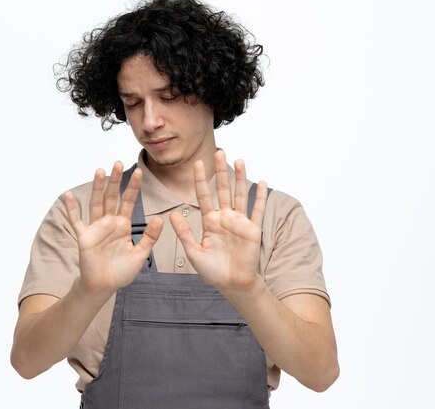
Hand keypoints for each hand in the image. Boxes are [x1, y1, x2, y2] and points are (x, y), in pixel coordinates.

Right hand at [63, 162, 162, 295]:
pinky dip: (71, 209)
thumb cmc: (121, 271)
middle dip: (115, 180)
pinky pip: (76, 221)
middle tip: (118, 163)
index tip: (140, 172)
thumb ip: (150, 237)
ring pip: (96, 203)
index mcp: (123, 225)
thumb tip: (159, 218)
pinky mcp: (84, 237)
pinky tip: (68, 196)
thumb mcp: (141, 254)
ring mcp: (96, 228)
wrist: (105, 285)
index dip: (133, 187)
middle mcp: (109, 223)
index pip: (129, 201)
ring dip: (97, 188)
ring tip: (100, 171)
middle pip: (112, 197)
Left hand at [169, 151, 267, 294]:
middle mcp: (224, 218)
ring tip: (239, 161)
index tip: (196, 163)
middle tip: (218, 152)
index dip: (200, 180)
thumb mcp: (193, 251)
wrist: (231, 283)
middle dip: (220, 171)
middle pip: (222, 189)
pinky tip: (262, 183)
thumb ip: (184, 232)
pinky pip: (256, 211)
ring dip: (240, 178)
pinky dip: (259, 197)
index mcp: (209, 221)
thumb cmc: (212, 270)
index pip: (203, 195)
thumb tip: (172, 214)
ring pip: (239, 195)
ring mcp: (239, 222)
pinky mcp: (252, 230)